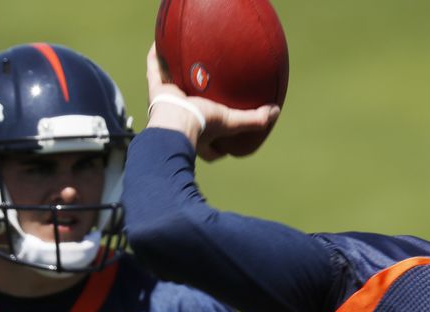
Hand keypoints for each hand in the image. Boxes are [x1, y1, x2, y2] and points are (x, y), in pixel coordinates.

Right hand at [145, 44, 279, 160]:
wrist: (176, 120)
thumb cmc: (203, 124)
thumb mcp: (232, 122)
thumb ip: (255, 119)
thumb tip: (275, 111)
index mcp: (199, 135)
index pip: (211, 149)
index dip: (218, 147)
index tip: (228, 138)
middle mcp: (182, 120)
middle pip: (190, 116)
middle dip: (196, 107)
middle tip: (205, 94)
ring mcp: (166, 104)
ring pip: (170, 90)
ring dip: (174, 78)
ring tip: (183, 65)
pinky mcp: (156, 90)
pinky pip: (154, 70)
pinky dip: (156, 57)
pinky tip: (160, 44)